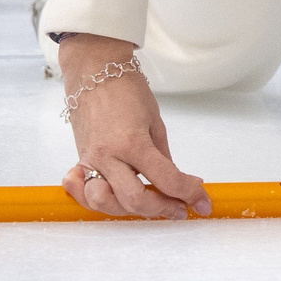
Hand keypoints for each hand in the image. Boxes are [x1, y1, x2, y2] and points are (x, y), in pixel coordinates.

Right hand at [57, 34, 209, 219]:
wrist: (93, 70)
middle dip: (162, 209)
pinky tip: (109, 198)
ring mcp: (90, 160)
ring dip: (128, 210)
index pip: (165, 179)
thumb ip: (162, 157)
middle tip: (178, 207)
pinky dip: (92, 200)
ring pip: (105, 203)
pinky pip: (82, 191)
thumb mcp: (155, 121)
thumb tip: (174, 183)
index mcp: (133, 142)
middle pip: (135, 200)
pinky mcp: (79, 160)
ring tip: (148, 203)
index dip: (188, 192)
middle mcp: (109, 155)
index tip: (200, 197)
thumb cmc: (126, 89)